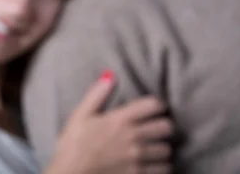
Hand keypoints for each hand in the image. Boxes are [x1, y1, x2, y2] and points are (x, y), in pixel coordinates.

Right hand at [46, 72, 172, 173]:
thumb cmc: (73, 144)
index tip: (152, 109)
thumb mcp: (80, 115)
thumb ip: (97, 94)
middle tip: (154, 128)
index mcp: (120, 119)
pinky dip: (161, 165)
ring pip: (167, 149)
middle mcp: (133, 137)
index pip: (154, 105)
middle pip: (166, 127)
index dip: (156, 105)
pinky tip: (152, 163)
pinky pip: (164, 169)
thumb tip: (110, 75)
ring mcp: (138, 158)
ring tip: (153, 146)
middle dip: (162, 125)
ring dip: (161, 147)